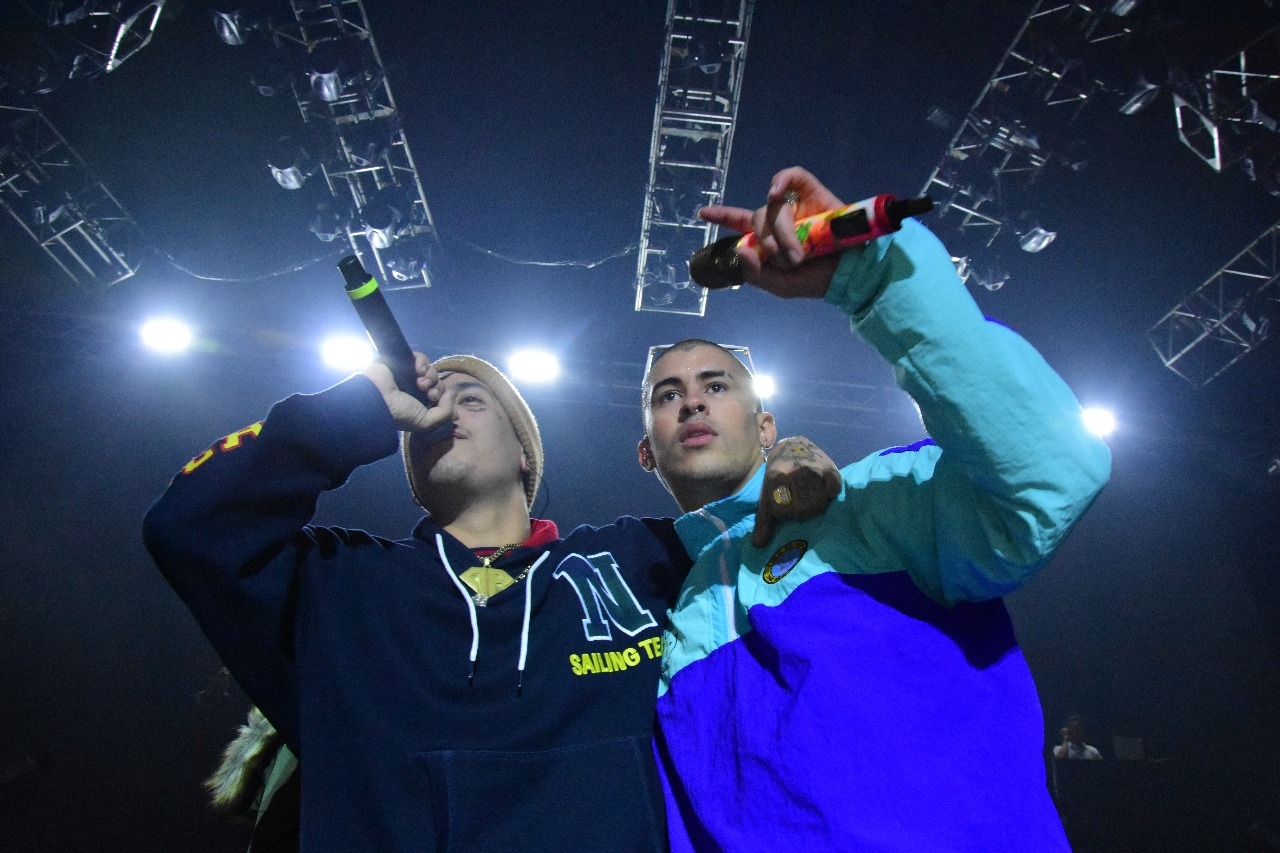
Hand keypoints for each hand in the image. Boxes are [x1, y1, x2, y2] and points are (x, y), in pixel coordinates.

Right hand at [362, 352, 452, 432]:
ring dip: (431, 377)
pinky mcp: (404, 361)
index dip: (446, 398)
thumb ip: (444, 413)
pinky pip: (421, 358)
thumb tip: (451, 394)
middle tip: (430, 394)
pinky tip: (418, 370)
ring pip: (431, 371)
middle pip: (438, 384)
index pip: (441, 397)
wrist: (377, 398)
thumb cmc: (400, 413)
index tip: (442, 401)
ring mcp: (410, 375)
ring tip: (421, 384)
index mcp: (421, 404)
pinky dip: (423, 362)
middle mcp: (416, 390)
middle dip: (438, 389)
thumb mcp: (425, 422)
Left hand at [699, 166, 844, 298]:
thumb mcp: (780, 286)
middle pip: (757, 218)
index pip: (741, 224)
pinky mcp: (812, 192)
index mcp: (768, 240)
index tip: (703, 213)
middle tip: (787, 261)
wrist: (849, 273)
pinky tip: (775, 193)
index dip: (723, 216)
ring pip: (773, 208)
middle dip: (768, 242)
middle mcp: (779, 220)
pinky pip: (793, 176)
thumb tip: (740, 249)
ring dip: (782, 233)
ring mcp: (795, 205)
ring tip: (798, 254)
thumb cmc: (815, 280)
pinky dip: (781, 180)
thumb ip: (756, 274)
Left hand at [753, 436, 841, 547]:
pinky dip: (830, 493)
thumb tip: (758, 545)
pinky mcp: (829, 468)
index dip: (787, 515)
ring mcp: (813, 470)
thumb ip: (763, 522)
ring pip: (819, 503)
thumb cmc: (778, 478)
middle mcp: (794, 473)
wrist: (792, 447)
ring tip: (812, 497)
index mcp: (776, 480)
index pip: (785, 512)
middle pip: (804, 510)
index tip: (788, 509)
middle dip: (803, 512)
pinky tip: (824, 490)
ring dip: (817, 505)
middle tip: (802, 503)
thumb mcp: (766, 497)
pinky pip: (833, 490)